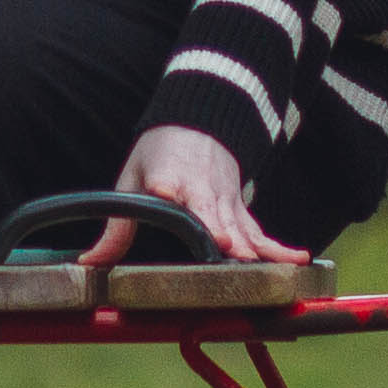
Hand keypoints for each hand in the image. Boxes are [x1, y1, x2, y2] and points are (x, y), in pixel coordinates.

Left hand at [82, 125, 302, 266]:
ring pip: (240, 226)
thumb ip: (116, 229)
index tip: (172, 199)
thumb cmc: (158, 154)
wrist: (197, 122)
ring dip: (252, 247)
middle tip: (230, 252)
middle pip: (211, 213)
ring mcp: (224, 200)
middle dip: (222, 233)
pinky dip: (277, 247)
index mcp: (166, 177)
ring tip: (263, 265)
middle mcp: (199, 189)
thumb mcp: (130, 182)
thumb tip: (89, 264)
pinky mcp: (240, 209)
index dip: (169, 192)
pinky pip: (258, 231)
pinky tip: (298, 259)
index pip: (168, 186)